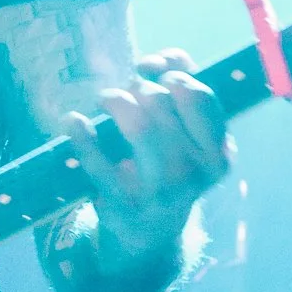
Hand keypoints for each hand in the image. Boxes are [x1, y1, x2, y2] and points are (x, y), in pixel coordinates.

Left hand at [61, 47, 229, 266]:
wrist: (149, 232)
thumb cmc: (167, 165)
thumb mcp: (187, 135)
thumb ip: (184, 86)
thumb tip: (166, 58)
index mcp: (217, 155)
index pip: (200, 99)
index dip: (175, 74)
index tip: (158, 72)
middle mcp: (192, 175)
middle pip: (164, 106)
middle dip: (141, 86)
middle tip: (130, 89)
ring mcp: (158, 194)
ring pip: (139, 127)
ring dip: (117, 100)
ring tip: (108, 98)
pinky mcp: (121, 206)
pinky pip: (98, 162)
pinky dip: (82, 134)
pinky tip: (74, 119)